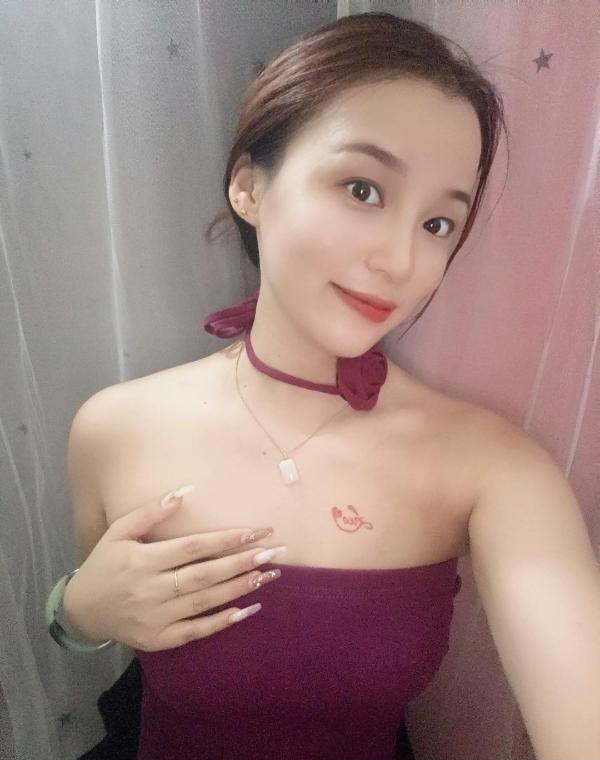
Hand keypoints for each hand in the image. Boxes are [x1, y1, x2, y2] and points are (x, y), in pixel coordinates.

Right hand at [62, 487, 285, 650]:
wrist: (82, 611)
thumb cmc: (105, 564)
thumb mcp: (119, 531)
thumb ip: (151, 511)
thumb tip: (186, 490)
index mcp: (143, 559)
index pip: (193, 547)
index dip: (227, 538)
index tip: (257, 531)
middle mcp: (151, 589)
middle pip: (205, 574)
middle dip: (242, 562)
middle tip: (274, 553)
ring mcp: (156, 617)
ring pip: (205, 602)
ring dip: (239, 588)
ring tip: (269, 575)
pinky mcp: (159, 639)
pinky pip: (195, 631)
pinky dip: (222, 622)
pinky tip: (247, 610)